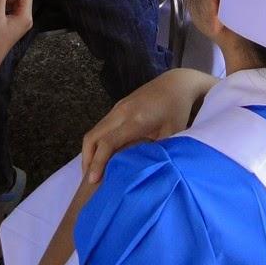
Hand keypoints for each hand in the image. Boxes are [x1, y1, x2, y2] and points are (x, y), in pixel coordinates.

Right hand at [81, 68, 218, 181]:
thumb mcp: (172, 134)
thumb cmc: (177, 111)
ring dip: (90, 151)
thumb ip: (156, 151)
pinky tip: (103, 155)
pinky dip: (96, 142)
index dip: (98, 162)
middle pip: (92, 136)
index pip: (108, 143)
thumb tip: (141, 172)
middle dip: (88, 159)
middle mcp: (121, 112)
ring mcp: (118, 107)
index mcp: (136, 120)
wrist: (176, 83)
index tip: (93, 181)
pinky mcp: (118, 106)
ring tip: (94, 172)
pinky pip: (101, 126)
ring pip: (94, 131)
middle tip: (90, 180)